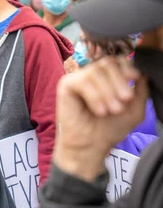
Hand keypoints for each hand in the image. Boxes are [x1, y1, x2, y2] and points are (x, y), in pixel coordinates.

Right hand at [53, 57, 148, 181]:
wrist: (90, 147)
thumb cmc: (108, 130)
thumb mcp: (135, 107)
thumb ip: (141, 88)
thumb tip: (141, 72)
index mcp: (105, 77)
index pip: (117, 60)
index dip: (127, 68)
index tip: (134, 80)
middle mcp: (91, 75)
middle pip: (108, 62)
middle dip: (119, 82)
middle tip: (122, 103)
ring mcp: (77, 79)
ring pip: (96, 71)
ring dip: (107, 92)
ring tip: (110, 111)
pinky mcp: (66, 86)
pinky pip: (83, 80)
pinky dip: (94, 96)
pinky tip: (99, 111)